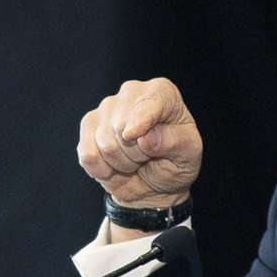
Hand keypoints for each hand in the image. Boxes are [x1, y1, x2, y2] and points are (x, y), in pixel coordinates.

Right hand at [77, 77, 202, 209]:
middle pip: (121, 126)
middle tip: (147, 157)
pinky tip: (113, 167)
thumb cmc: (175, 162)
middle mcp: (132, 92)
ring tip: (134, 161)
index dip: (140, 120)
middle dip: (135, 153)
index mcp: (162, 93)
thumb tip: (146, 138)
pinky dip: (102, 169)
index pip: (150, 101)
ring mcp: (107, 107)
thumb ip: (173, 143)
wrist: (154, 184)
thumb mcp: (188, 155)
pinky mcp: (89, 125)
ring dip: (121, 163)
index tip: (132, 136)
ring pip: (104, 143)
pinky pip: (88, 153)